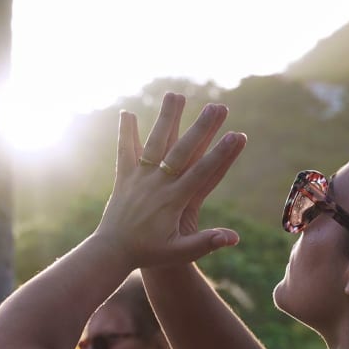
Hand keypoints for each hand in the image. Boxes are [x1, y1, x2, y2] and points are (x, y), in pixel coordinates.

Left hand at [95, 92, 246, 267]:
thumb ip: (205, 243)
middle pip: (182, 151)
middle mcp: (156, 184)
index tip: (237, 135)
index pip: (202, 173)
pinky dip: (126, 132)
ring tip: (176, 95)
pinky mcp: (124, 177)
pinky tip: (128, 113)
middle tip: (218, 107)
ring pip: (154, 143)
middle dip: (202, 128)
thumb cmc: (149, 253)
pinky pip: (125, 151)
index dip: (221, 154)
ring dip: (167, 118)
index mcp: (173, 201)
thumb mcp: (179, 253)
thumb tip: (233, 237)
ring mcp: (139, 178)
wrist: (111, 252)